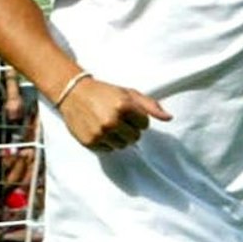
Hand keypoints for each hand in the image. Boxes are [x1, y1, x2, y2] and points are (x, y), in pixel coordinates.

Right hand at [57, 77, 171, 152]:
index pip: (144, 125)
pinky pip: (109, 150)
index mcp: (124, 106)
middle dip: (129, 129)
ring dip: (119, 137)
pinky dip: (106, 142)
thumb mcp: (128, 93)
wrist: (73, 93)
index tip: (127, 112)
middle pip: (135, 138)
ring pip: (123, 146)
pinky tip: (99, 129)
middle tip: (117, 118)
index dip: (137, 118)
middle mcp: (112, 121)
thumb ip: (150, 106)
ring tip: (109, 124)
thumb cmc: (104, 92)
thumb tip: (169, 118)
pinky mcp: (90, 142)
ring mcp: (100, 133)